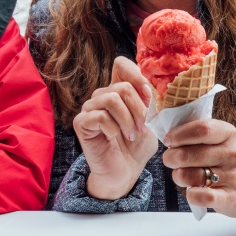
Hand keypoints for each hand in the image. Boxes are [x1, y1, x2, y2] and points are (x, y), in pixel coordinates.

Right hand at [73, 56, 158, 200]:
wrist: (126, 172)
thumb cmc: (138, 146)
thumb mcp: (151, 120)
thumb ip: (151, 101)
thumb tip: (154, 88)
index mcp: (118, 90)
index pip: (121, 63)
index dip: (136, 75)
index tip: (149, 96)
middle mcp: (102, 95)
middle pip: (122, 86)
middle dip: (139, 108)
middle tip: (143, 127)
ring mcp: (90, 108)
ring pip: (111, 99)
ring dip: (127, 119)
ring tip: (132, 134)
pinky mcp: (81, 123)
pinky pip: (100, 116)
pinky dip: (113, 128)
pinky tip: (115, 137)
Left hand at [163, 119, 235, 218]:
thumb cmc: (231, 161)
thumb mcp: (223, 139)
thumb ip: (200, 134)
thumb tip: (169, 135)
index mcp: (228, 134)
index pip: (201, 128)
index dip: (178, 134)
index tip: (169, 140)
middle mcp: (231, 154)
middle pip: (188, 154)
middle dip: (171, 158)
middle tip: (170, 160)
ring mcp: (231, 176)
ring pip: (190, 175)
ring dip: (178, 176)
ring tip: (181, 175)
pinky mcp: (229, 198)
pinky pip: (201, 196)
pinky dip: (191, 195)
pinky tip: (192, 191)